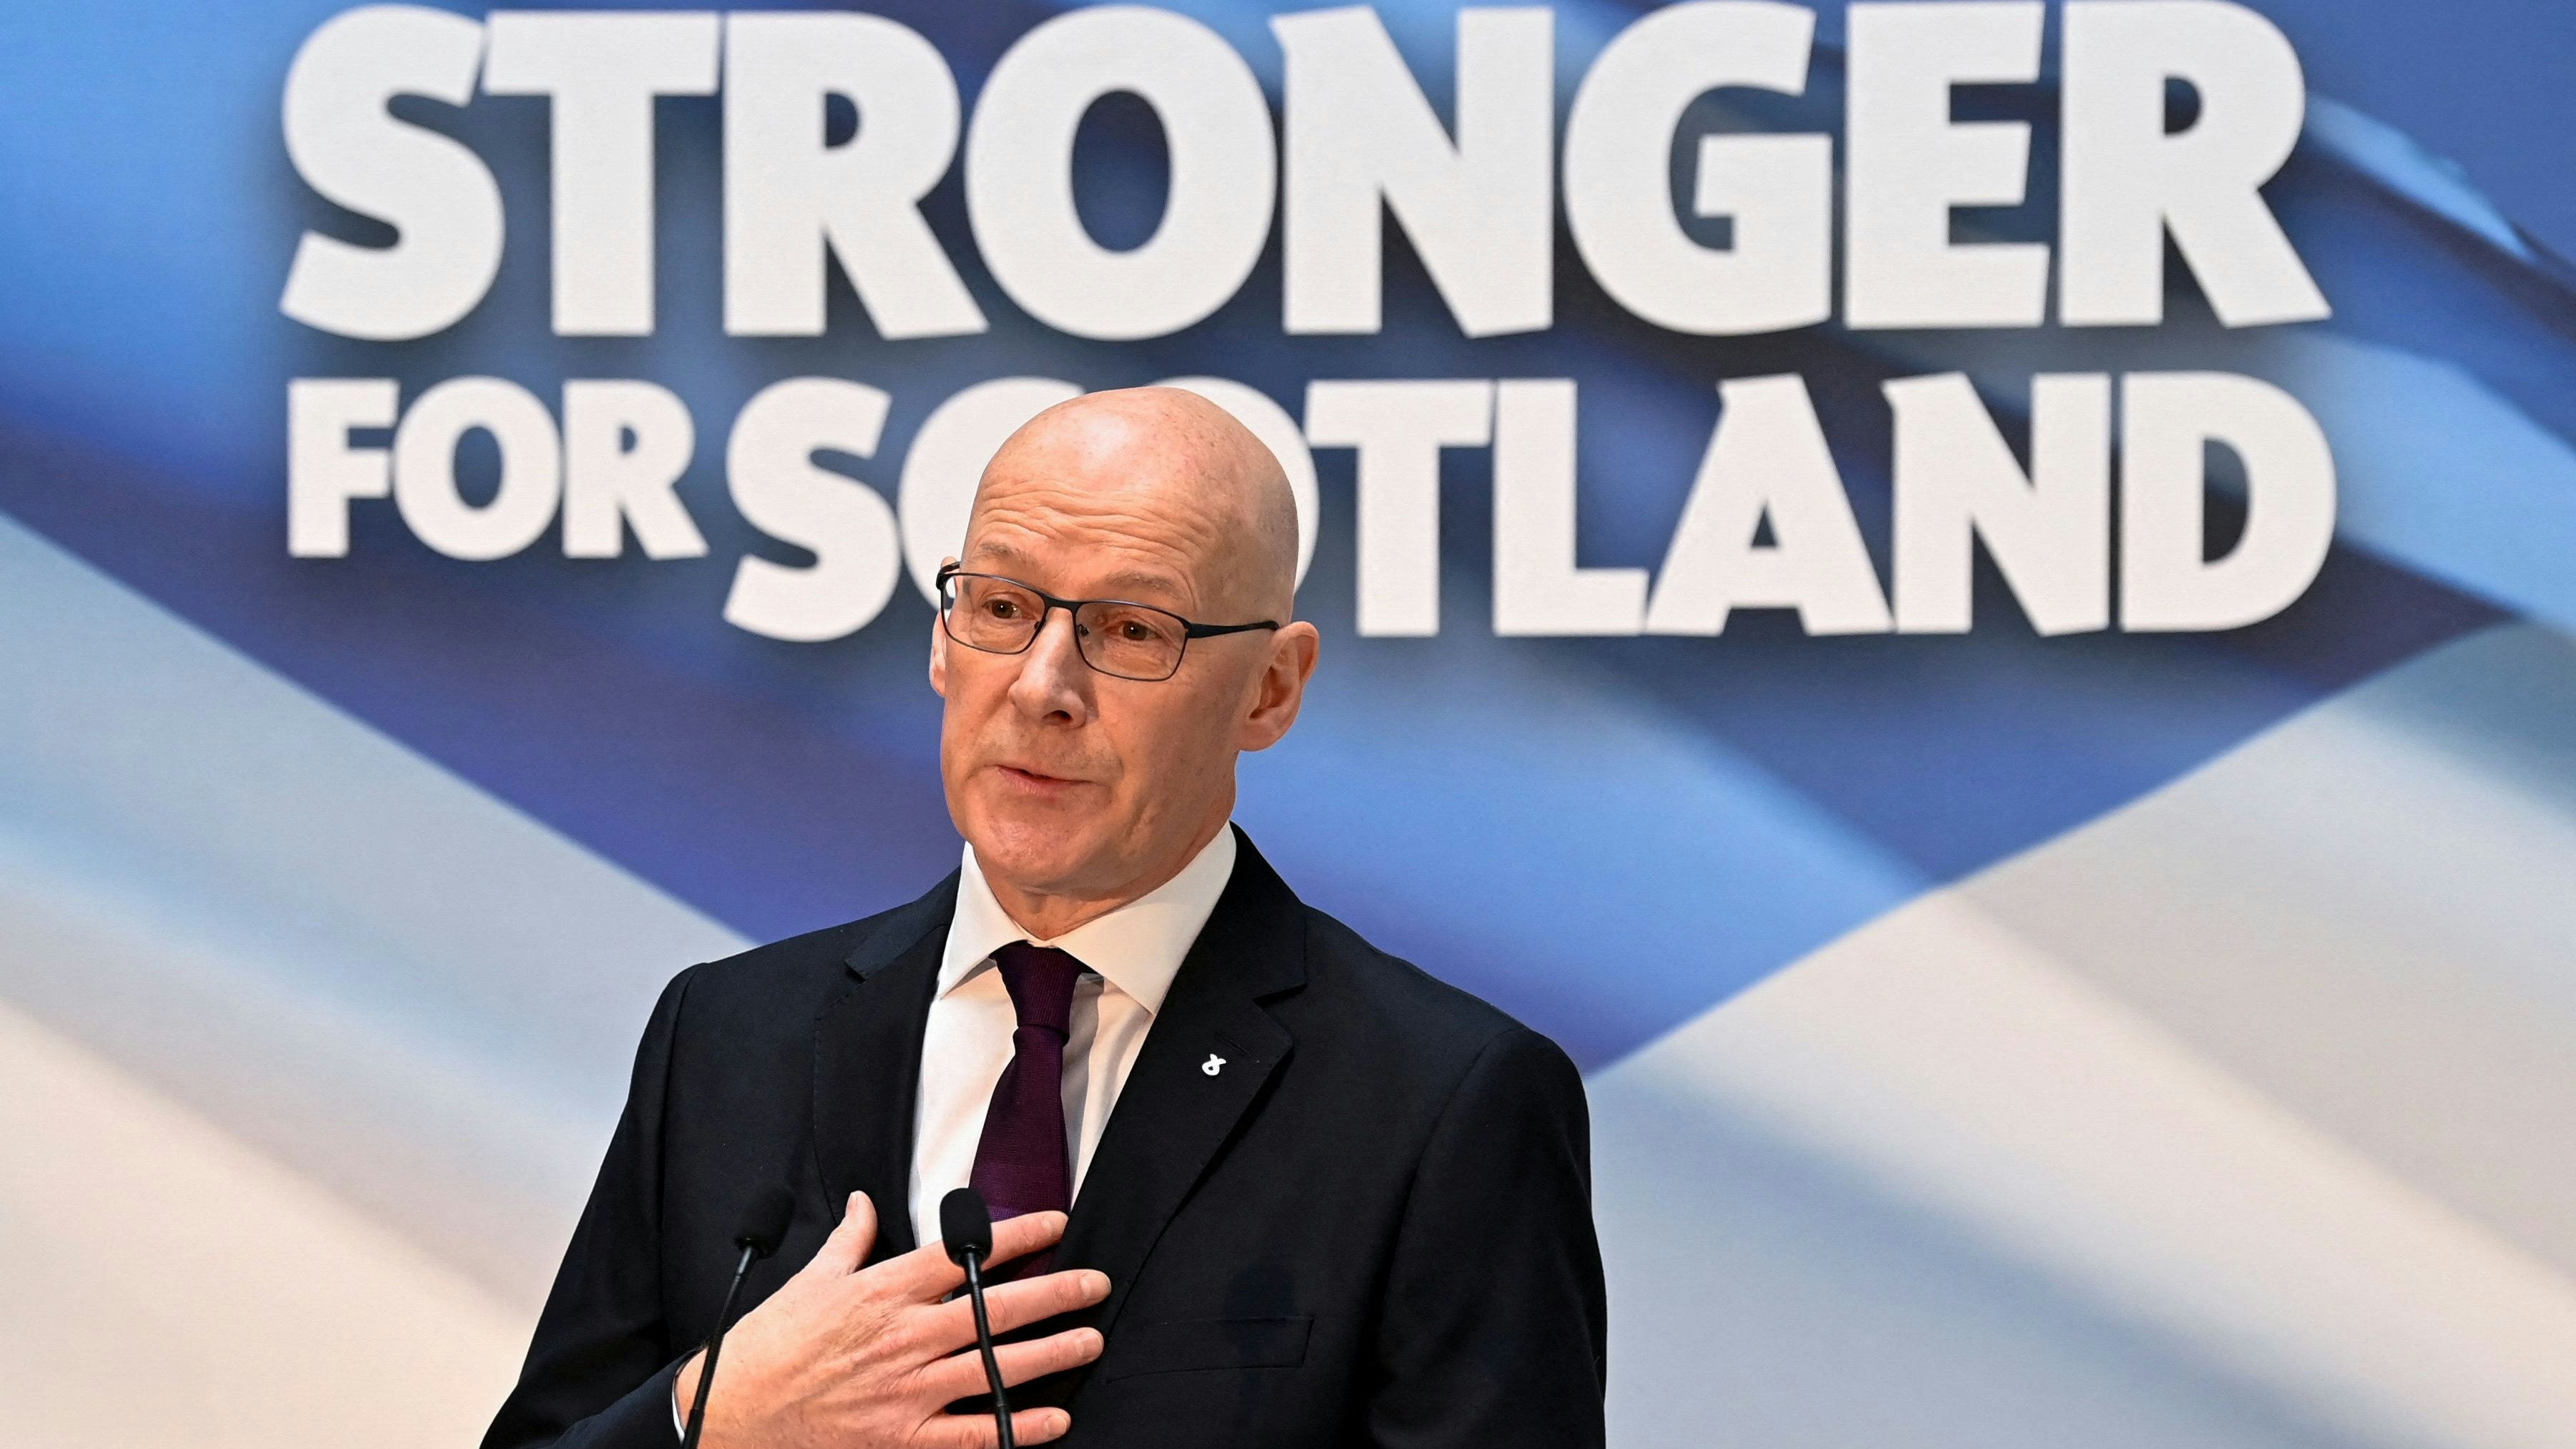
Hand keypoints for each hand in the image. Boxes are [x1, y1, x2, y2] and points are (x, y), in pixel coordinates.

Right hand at [674, 1192, 1108, 1447]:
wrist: (729, 1415)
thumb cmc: (769, 1347)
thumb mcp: (810, 1280)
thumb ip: (850, 1240)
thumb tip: (866, 1201)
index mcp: (883, 1292)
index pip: (962, 1255)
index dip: (1016, 1236)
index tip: (1056, 1225)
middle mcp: (904, 1337)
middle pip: (995, 1309)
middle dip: (1054, 1293)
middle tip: (1095, 1283)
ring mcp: (907, 1390)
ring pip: (996, 1367)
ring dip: (1051, 1353)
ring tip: (1090, 1340)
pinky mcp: (902, 1437)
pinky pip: (973, 1434)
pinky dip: (1017, 1428)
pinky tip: (1052, 1420)